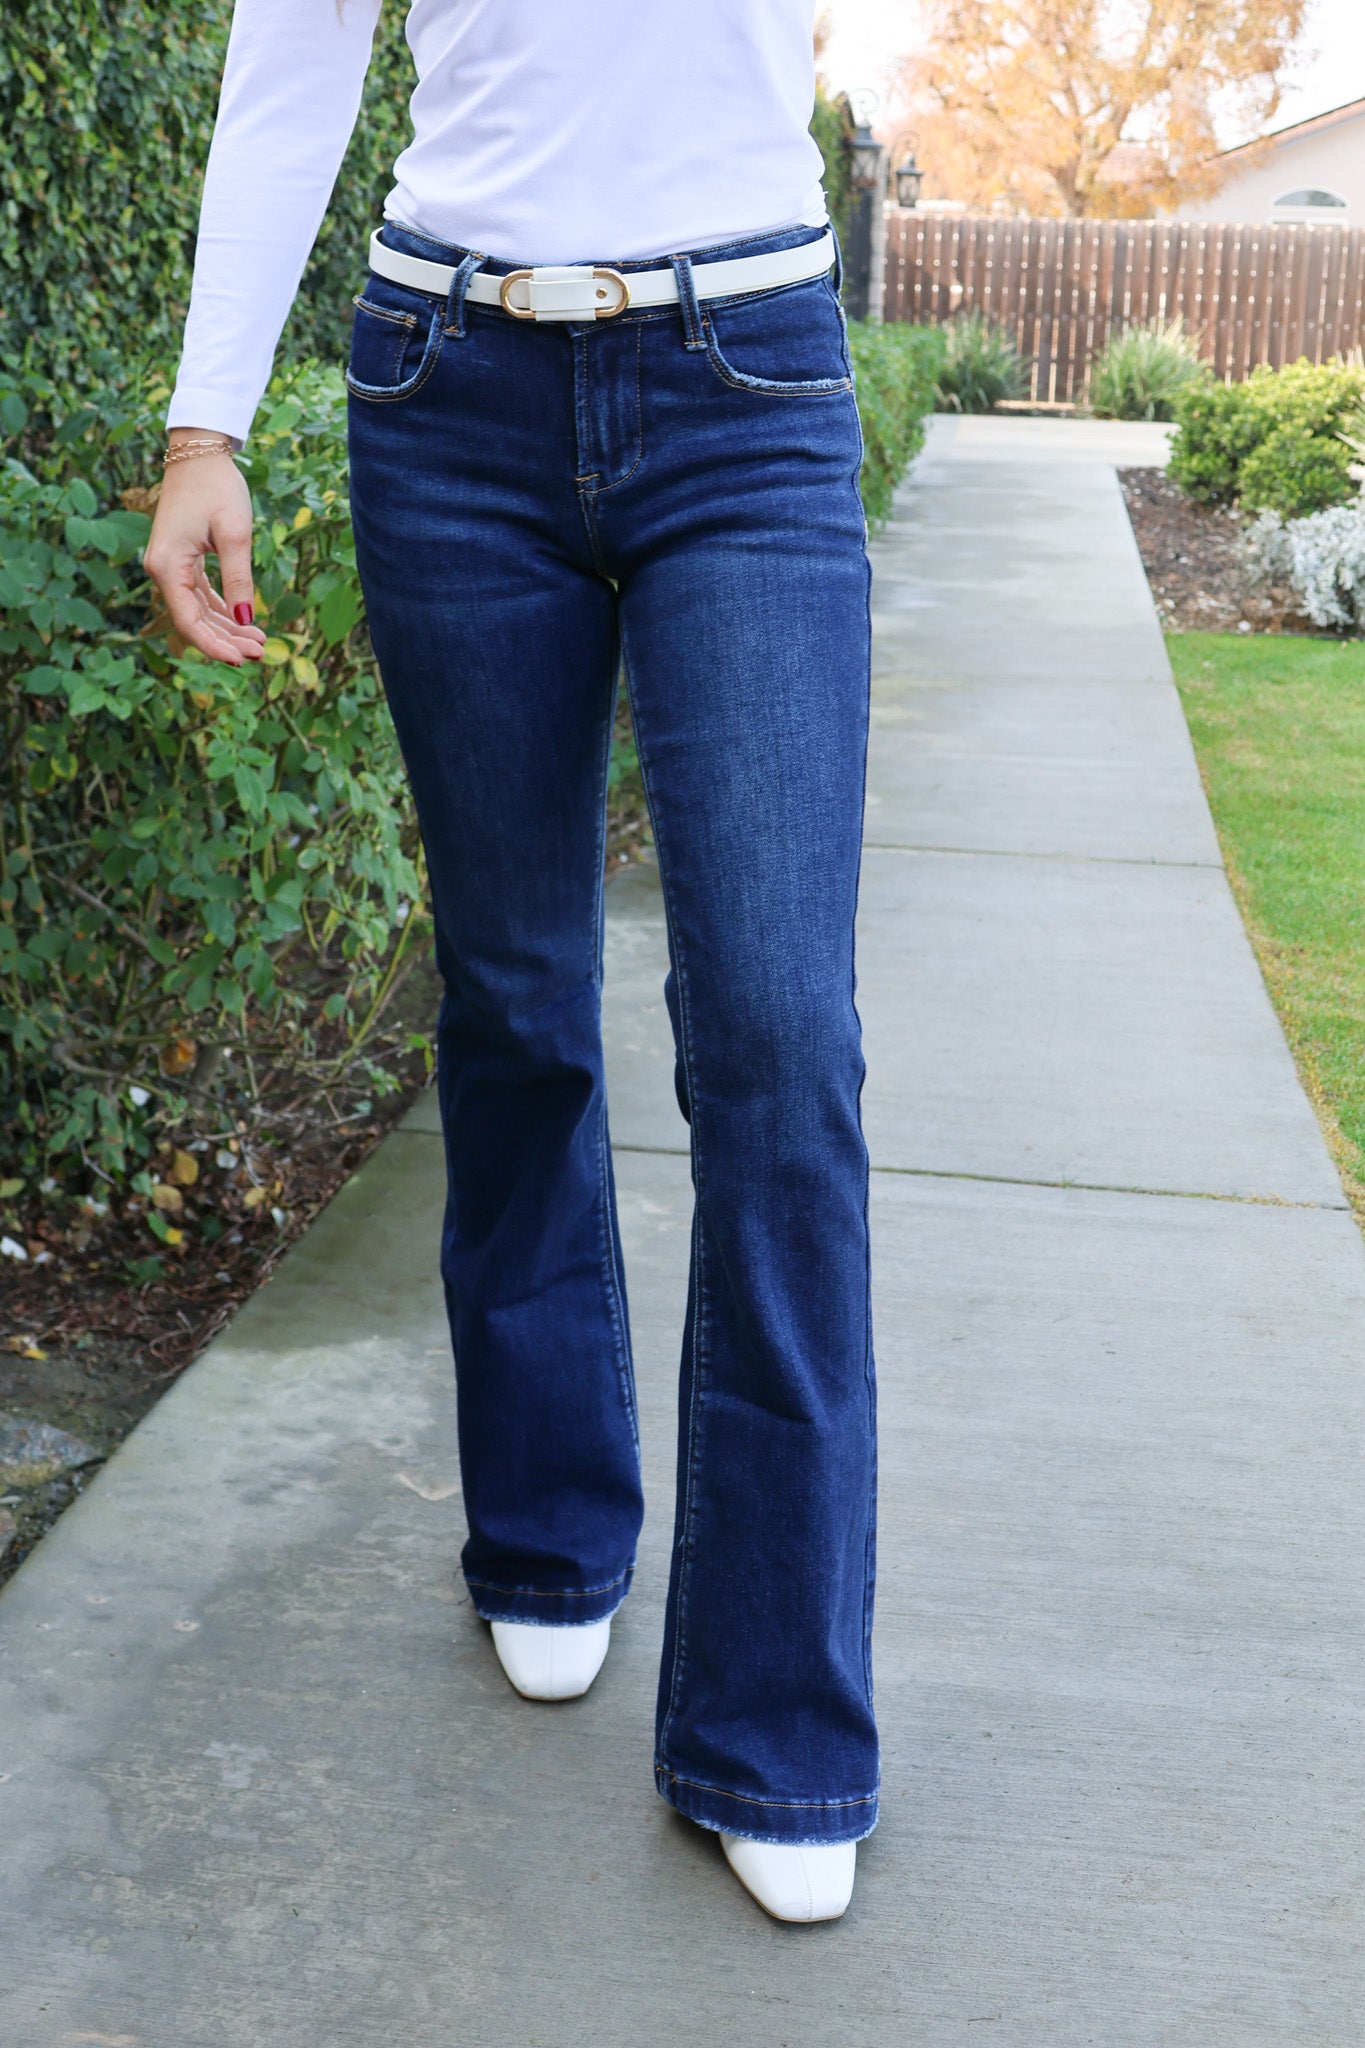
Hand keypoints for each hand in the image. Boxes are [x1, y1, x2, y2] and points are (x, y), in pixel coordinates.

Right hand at [143, 430, 267, 665]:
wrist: (199, 452)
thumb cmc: (216, 488)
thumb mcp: (235, 534)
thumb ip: (239, 579)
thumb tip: (246, 620)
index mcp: (167, 567)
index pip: (189, 622)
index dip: (216, 646)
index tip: (245, 660)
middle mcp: (162, 570)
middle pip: (194, 620)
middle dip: (228, 640)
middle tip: (264, 652)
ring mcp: (170, 566)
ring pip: (199, 610)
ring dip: (227, 628)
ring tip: (261, 641)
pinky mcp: (181, 560)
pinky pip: (200, 595)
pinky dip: (222, 610)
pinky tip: (244, 621)